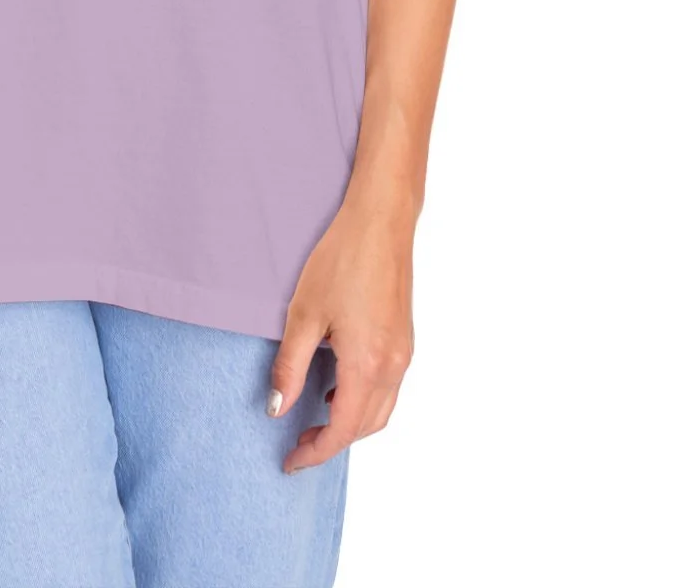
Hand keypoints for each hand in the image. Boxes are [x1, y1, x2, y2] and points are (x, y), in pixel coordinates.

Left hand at [268, 195, 415, 472]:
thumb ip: (290, 366)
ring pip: (381, 410)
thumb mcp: (303, 314)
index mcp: (367, 363)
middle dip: (333, 442)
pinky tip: (337, 387)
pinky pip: (388, 387)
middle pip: (366, 427)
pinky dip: (364, 401)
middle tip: (297, 444)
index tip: (291, 462)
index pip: (343, 429)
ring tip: (315, 419)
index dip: (316, 452)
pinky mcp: (405, 339)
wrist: (380, 221)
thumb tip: (278, 409)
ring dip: (351, 424)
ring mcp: (404, 353)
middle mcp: (393, 365)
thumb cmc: (342, 259)